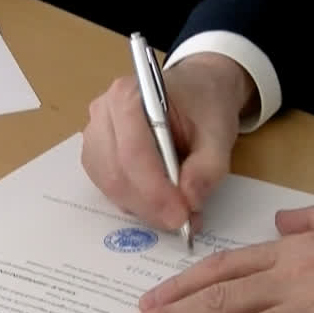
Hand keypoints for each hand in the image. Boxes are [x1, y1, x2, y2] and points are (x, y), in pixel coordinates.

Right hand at [81, 52, 256, 231]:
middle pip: (115, 172)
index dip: (154, 190)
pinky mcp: (96, 155)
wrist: (195, 90)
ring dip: (142, 207)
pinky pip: (107, 188)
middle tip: (183, 222)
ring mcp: (94, 134)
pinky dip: (134, 203)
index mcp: (128, 95)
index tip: (181, 215)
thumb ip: (208, 167)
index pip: (132, 152)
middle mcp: (102, 112)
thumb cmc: (203, 104)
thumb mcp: (219, 133)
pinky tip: (160, 202)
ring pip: (109, 185)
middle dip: (149, 205)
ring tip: (176, 212)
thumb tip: (190, 200)